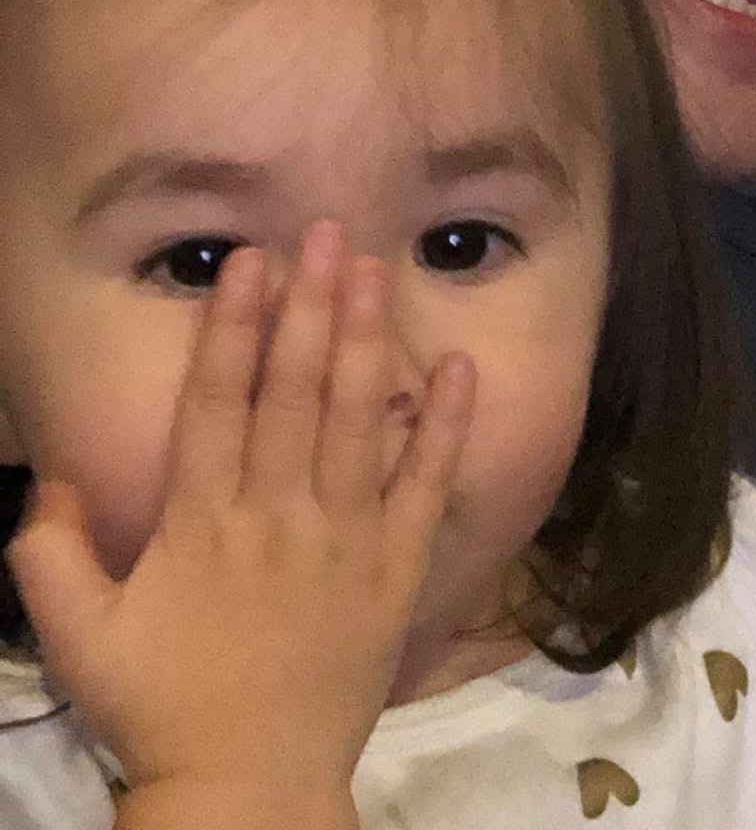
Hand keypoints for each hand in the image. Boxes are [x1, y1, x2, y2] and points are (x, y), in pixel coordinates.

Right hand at [7, 223, 473, 826]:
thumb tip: (44, 478)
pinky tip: (459, 365)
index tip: (250, 261)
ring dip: (368, 340)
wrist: (248, 786)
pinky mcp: (397, 567)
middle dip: (310, 306)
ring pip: (357, 420)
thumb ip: (48, 557)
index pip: (217, 403)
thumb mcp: (79, 638)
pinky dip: (444, 425)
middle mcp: (279, 515)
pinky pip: (427, 485)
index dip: (232, 327)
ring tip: (378, 269)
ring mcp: (345, 537)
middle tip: (329, 232)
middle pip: (294, 391)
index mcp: (202, 522)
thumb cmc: (161, 706)